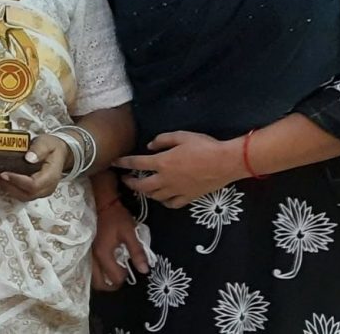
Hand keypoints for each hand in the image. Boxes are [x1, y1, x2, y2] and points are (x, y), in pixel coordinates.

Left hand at [0, 133, 67, 201]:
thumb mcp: (46, 143)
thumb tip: (29, 158)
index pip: (33, 185)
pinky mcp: (37, 192)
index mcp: (51, 176)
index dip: (17, 180)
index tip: (4, 173)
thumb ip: (38, 149)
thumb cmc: (52, 147)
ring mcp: (42, 192)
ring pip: (23, 196)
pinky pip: (23, 194)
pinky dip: (12, 189)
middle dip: (10, 186)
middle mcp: (47, 188)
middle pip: (27, 194)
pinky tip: (4, 180)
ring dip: (9, 189)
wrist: (60, 153)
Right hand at [91, 192, 148, 289]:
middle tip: (120, 279)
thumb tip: (144, 270)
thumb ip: (137, 252)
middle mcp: (92, 257)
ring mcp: (86, 254)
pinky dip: (96, 273)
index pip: (114, 277)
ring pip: (92, 277)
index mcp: (104, 254)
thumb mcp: (130, 233)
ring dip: (102, 280)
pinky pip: (88, 269)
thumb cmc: (116, 217)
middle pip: (99, 283)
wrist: (100, 202)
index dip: (125, 277)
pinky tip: (103, 267)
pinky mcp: (84, 250)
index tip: (130, 270)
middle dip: (111, 285)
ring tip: (112, 273)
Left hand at [113, 131, 242, 207]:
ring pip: (155, 197)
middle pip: (142, 186)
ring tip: (143, 187)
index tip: (114, 163)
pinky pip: (171, 204)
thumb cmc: (204, 146)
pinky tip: (163, 198)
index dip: (123, 163)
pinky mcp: (188, 197)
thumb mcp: (181, 136)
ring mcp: (177, 190)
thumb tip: (149, 146)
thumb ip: (162, 140)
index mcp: (162, 162)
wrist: (225, 162)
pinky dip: (164, 201)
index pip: (136, 164)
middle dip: (130, 183)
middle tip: (125, 179)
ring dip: (146, 192)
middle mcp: (166, 179)